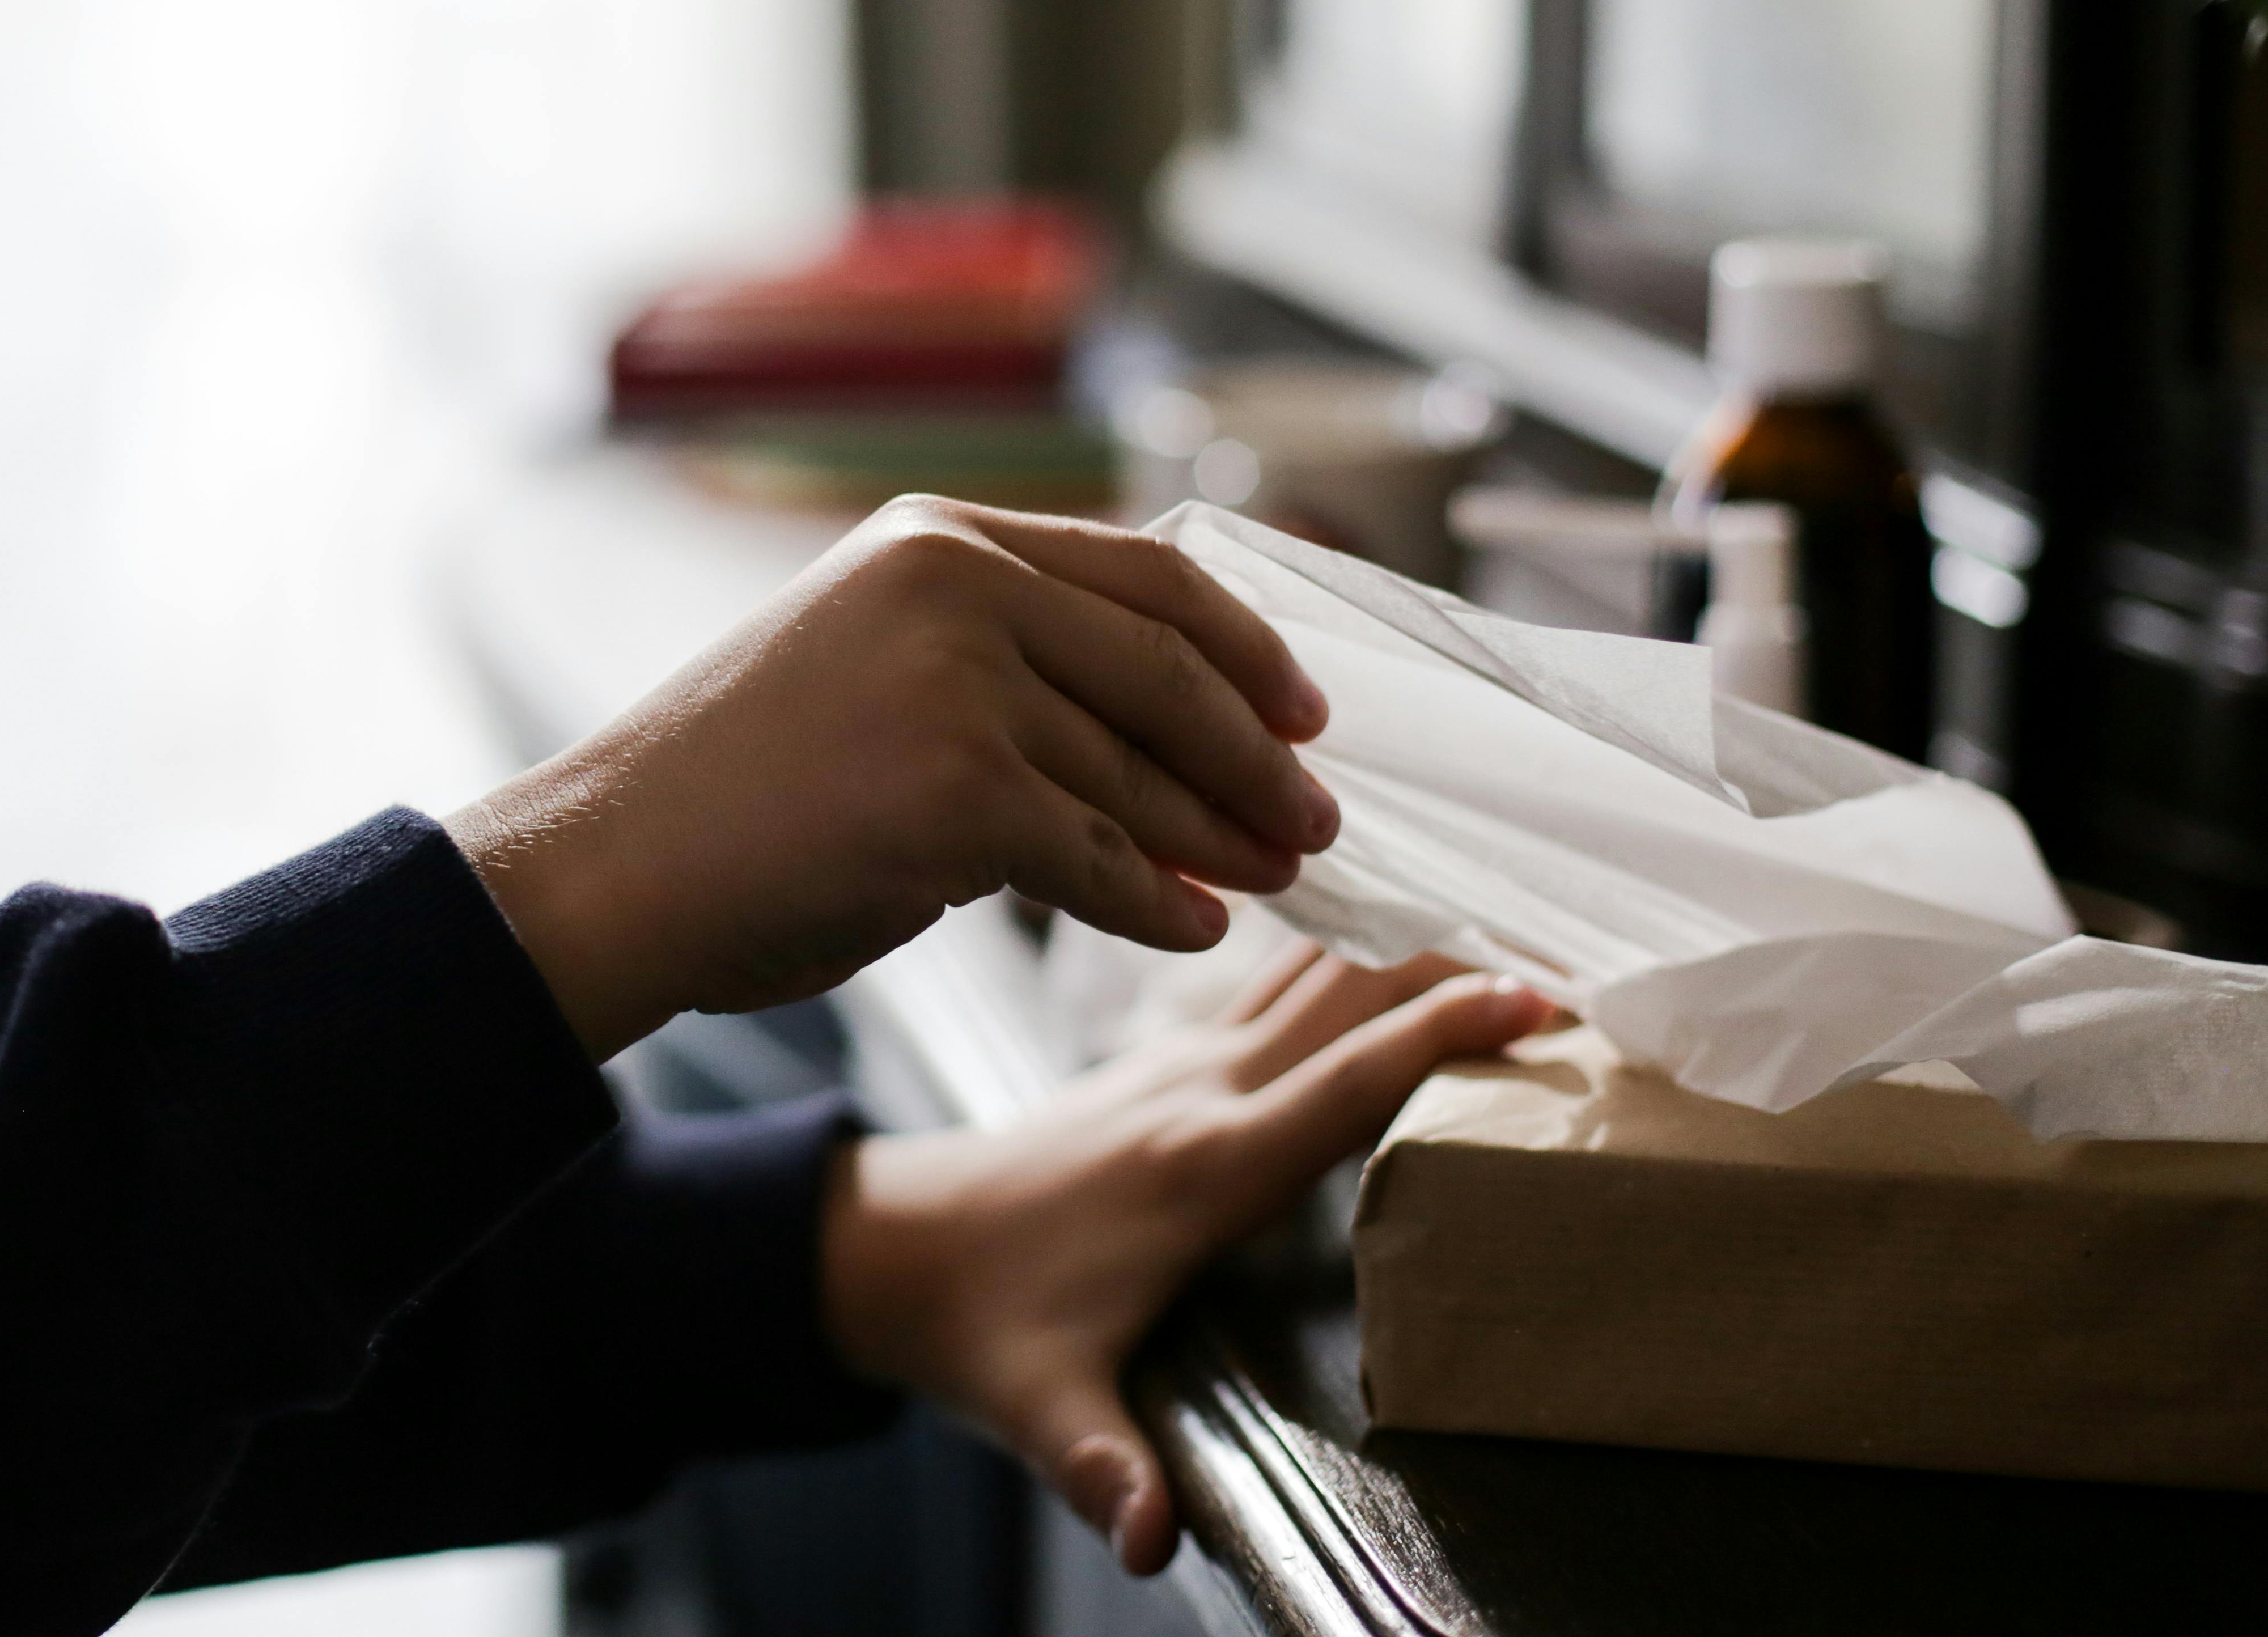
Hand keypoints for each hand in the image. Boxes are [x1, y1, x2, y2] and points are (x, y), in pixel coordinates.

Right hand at [447, 497, 1339, 1056]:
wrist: (620, 863)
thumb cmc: (740, 785)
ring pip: (1139, 777)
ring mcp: (960, 685)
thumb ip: (999, 653)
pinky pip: (1100, 859)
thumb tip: (1158, 714)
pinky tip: (1189, 930)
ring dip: (1219, 838)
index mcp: (940, 535)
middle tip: (1310, 816)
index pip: (1150, 571)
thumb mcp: (873, 658)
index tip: (1302, 707)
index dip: (1245, 646)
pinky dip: (1157, 904)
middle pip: (1168, 672)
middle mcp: (957, 586)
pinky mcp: (959, 793)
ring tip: (1268, 878)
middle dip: (1256, 756)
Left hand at [818, 946, 1553, 1575]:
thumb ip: (1103, 1467)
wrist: (891, 1250)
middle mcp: (1200, 1089)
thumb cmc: (978, 1324)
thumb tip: (1151, 1540)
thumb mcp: (1040, 1406)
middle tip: (1581, 953)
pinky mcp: (1171, 1060)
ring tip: (1521, 931)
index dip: (1443, 1034)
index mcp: (1198, 1164)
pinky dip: (1351, 954)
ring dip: (1413, 945)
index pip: (1345, 1080)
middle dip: (1463, 966)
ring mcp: (1184, 1063)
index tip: (1541, 997)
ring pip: (1319, 969)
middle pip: (1352, 994)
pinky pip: (1279, 982)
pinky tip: (1401, 938)